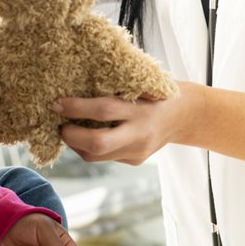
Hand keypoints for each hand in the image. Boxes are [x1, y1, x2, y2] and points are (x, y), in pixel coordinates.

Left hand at [54, 82, 199, 164]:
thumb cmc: (157, 91)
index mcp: (142, 110)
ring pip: (96, 156)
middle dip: (71, 136)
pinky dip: (89, 147)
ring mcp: (138, 152)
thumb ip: (115, 89)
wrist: (187, 116)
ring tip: (67, 129)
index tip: (57, 104)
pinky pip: (104, 157)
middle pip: (98, 143)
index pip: (104, 111)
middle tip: (59, 125)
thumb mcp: (141, 84)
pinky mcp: (134, 161)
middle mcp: (140, 134)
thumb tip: (75, 87)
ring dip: (75, 144)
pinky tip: (84, 136)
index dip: (77, 108)